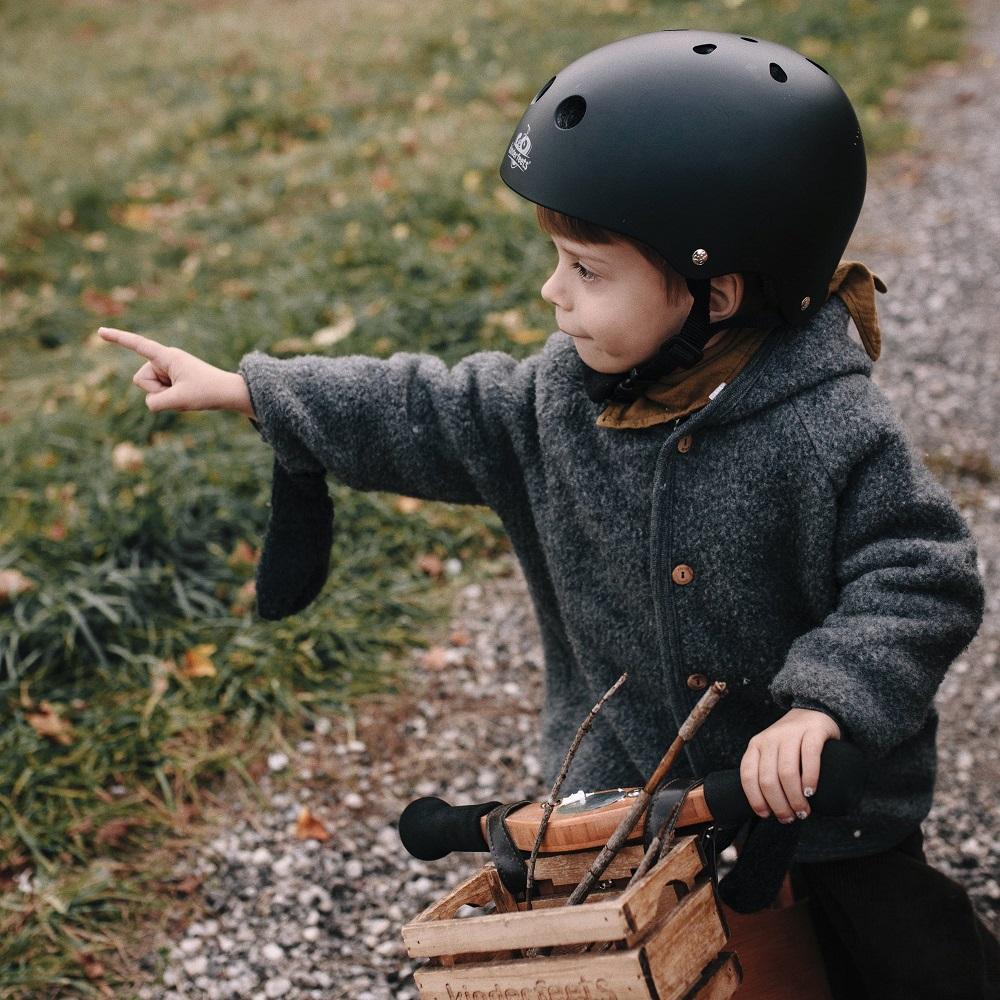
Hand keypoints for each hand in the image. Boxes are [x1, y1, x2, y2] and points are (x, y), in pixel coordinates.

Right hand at [98, 326, 253, 416]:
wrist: (228, 393)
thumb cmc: (207, 392)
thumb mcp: (179, 400)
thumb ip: (156, 403)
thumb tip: (150, 403)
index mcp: (167, 357)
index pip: (138, 345)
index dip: (118, 338)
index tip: (100, 331)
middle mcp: (164, 360)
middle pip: (140, 380)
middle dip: (155, 390)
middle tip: (181, 391)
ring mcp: (167, 370)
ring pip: (149, 390)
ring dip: (164, 396)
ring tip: (185, 393)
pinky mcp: (171, 379)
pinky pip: (158, 394)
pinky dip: (169, 399)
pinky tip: (186, 395)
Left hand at [740, 708, 841, 823]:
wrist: (814, 711)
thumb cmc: (792, 742)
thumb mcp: (773, 753)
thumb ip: (767, 772)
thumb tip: (769, 810)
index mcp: (756, 746)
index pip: (748, 775)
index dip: (756, 799)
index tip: (767, 815)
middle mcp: (770, 738)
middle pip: (768, 778)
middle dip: (779, 804)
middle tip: (791, 818)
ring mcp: (790, 733)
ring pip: (786, 771)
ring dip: (795, 797)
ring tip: (803, 811)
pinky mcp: (812, 731)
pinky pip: (809, 756)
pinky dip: (810, 778)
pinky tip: (811, 791)